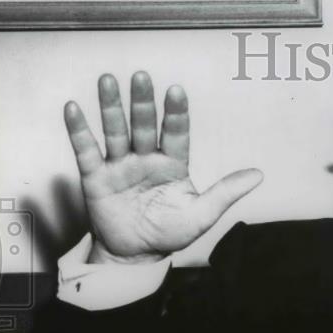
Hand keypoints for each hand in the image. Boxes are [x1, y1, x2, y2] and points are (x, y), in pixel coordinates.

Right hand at [64, 72, 262, 262]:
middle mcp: (146, 159)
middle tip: (142, 77)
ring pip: (115, 131)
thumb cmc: (170, 232)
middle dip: (142, 102)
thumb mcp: (202, 214)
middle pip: (143, 125)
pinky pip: (86, 151)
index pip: (176, 134)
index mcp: (173, 164)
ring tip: (108, 80)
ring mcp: (120, 165)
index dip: (175, 113)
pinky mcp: (96, 177)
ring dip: (111, 106)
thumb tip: (258, 175)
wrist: (136, 256)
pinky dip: (79, 130)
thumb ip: (226, 192)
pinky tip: (74, 109)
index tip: (177, 92)